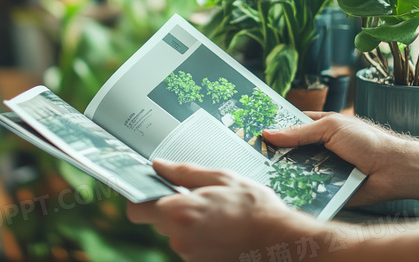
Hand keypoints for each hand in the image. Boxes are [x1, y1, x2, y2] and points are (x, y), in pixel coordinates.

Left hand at [127, 160, 325, 261]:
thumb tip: (160, 165)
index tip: (151, 190)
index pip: (137, 209)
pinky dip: (202, 237)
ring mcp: (190, 255)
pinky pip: (193, 246)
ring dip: (191, 224)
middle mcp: (179, 238)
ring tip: (219, 215)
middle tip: (201, 199)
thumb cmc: (255, 208)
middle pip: (160, 221)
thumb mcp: (220, 178)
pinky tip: (223, 229)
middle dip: (174, 209)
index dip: (141, 198)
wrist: (281, 240)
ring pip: (178, 234)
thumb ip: (184, 172)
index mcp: (178, 212)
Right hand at [263, 112, 418, 205]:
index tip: (250, 131)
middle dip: (273, 152)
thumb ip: (299, 132)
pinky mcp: (326, 188)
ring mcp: (322, 168)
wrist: (394, 170)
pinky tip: (277, 188)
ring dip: (282, 172)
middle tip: (248, 154)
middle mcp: (319, 148)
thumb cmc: (367, 141)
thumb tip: (267, 133)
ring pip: (296, 170)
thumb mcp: (331, 128)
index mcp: (320, 127)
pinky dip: (296, 188)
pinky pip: (307, 188)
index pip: (291, 126)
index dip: (274, 128)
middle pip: (290, 150)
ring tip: (256, 172)